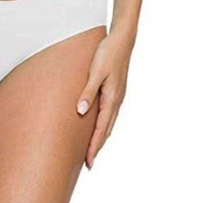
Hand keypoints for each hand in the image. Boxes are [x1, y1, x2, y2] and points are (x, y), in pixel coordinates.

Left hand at [76, 29, 134, 168]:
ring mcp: (117, 95)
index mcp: (111, 98)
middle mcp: (116, 100)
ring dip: (101, 136)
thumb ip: (88, 92)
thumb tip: (81, 112)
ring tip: (92, 148)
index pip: (101, 128)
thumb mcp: (95, 72)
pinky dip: (104, 124)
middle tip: (88, 162)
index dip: (94, 145)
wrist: (122, 40)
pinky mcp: (116, 90)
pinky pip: (110, 113)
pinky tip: (98, 124)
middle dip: (98, 146)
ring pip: (109, 122)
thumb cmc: (107, 53)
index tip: (88, 161)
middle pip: (106, 129)